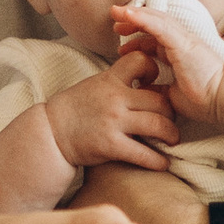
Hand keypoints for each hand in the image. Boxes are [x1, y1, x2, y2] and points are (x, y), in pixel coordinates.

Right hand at [42, 56, 178, 174]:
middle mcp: (114, 98)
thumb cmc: (76, 108)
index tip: (154, 81)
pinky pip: (144, 154)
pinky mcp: (111, 146)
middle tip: (171, 120)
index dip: (153, 69)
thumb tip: (147, 79)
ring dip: (171, 134)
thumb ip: (119, 81)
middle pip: (159, 100)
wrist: (51, 132)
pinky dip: (158, 161)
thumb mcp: (96, 84)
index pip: (141, 61)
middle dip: (171, 112)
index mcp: (110, 79)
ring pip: (158, 125)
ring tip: (172, 139)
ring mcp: (113, 122)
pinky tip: (162, 163)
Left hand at [112, 0, 223, 122]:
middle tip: (116, 25)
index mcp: (179, 55)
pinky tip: (127, 13)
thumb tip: (143, 92)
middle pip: (153, 26)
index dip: (138, 42)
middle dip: (133, 23)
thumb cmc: (204, 99)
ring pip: (154, 20)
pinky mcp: (181, 40)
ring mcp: (182, 39)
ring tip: (116, 12)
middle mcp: (180, 43)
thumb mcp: (173, 96)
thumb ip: (159, 91)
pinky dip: (142, 17)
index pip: (155, 41)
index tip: (122, 48)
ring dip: (134, 15)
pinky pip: (158, 25)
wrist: (222, 98)